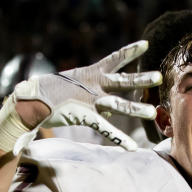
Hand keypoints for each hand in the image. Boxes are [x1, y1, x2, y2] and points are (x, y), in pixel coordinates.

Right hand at [0, 41, 161, 151]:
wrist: (32, 99)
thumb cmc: (52, 91)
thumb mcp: (75, 86)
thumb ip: (96, 96)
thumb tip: (111, 108)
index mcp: (91, 73)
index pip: (115, 59)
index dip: (130, 51)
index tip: (146, 44)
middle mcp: (94, 84)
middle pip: (123, 81)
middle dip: (141, 79)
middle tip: (159, 76)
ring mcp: (91, 100)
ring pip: (118, 104)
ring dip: (135, 109)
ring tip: (152, 112)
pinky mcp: (85, 116)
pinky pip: (105, 129)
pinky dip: (118, 139)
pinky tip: (131, 147)